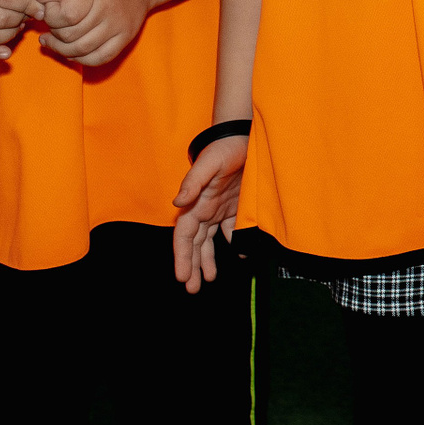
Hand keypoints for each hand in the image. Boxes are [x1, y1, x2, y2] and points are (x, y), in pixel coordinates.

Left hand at [38, 0, 159, 66]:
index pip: (64, 15)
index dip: (50, 17)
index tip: (49, 11)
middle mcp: (108, 9)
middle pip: (70, 34)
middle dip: (53, 33)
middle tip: (50, 27)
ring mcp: (118, 26)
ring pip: (82, 50)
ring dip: (61, 49)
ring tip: (52, 42)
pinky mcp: (125, 38)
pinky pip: (99, 58)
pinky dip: (81, 59)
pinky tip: (71, 52)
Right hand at [172, 135, 245, 293]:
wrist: (246, 136)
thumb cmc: (224, 148)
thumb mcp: (209, 163)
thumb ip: (194, 182)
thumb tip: (177, 201)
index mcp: (196, 203)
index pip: (184, 236)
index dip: (182, 257)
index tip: (182, 277)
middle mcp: (205, 210)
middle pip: (194, 244)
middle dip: (192, 266)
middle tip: (192, 289)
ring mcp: (220, 209)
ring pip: (209, 241)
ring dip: (207, 260)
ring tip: (208, 280)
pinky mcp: (236, 206)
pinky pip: (232, 230)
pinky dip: (234, 244)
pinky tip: (239, 256)